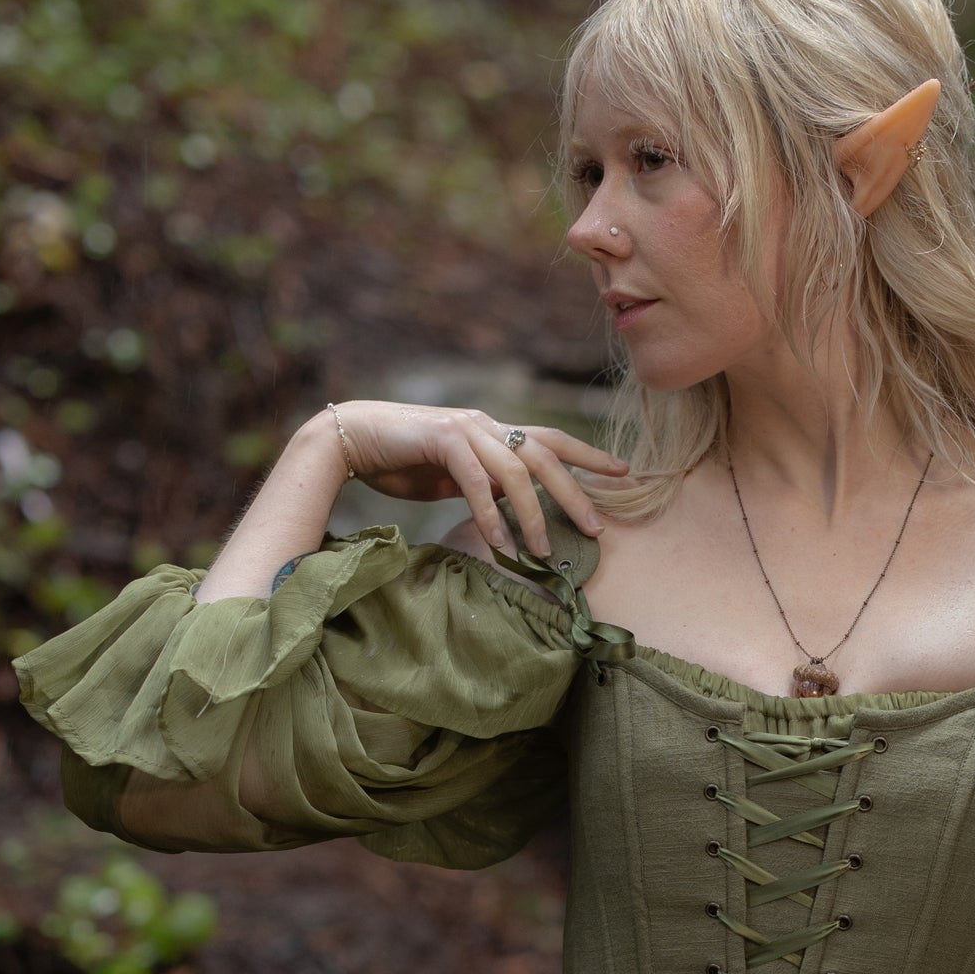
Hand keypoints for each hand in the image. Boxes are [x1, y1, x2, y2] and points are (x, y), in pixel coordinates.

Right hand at [327, 402, 627, 557]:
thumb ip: (486, 484)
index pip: (552, 439)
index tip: (623, 471)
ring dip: (533, 513)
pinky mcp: (442, 440)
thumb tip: (512, 505)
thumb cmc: (401, 460)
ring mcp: (466, 429)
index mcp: (494, 431)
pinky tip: (500, 539)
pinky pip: (475, 481)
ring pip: (515, 471)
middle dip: (575, 492)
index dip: (589, 455)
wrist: (351, 439)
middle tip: (597, 527)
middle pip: (545, 455)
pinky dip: (489, 512)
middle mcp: (486, 424)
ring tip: (546, 548)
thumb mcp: (455, 475)